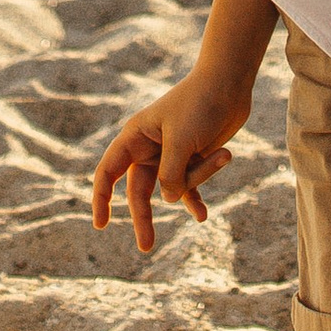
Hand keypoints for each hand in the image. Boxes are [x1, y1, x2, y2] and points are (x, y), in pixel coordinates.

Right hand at [90, 65, 253, 249]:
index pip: (109, 171)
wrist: (229, 83)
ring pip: (173, 187)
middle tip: (146, 247)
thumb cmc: (200, 105)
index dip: (101, 198)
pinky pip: (188, 186)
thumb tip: (169, 200)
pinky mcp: (191, 158)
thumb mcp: (182, 143)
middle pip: (138, 191)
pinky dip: (196, 197)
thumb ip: (171, 176)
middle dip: (143, 218)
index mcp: (136, 136)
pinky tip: (201, 216)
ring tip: (219, 154)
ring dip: (197, 178)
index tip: (101, 225)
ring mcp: (170, 154)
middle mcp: (149, 146)